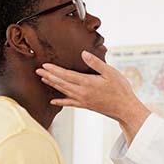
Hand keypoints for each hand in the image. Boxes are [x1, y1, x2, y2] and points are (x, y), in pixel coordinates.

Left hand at [36, 51, 150, 143]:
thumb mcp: (111, 73)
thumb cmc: (120, 90)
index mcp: (87, 83)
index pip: (66, 75)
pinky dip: (61, 102)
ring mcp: (83, 100)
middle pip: (62, 83)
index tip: (45, 65)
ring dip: (52, 85)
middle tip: (38, 71)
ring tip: (43, 79)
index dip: (55, 70)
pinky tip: (53, 101)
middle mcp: (82, 92)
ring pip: (64, 92)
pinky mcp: (86, 106)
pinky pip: (70, 103)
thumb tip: (83, 54)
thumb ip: (96, 63)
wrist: (125, 109)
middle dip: (49, 76)